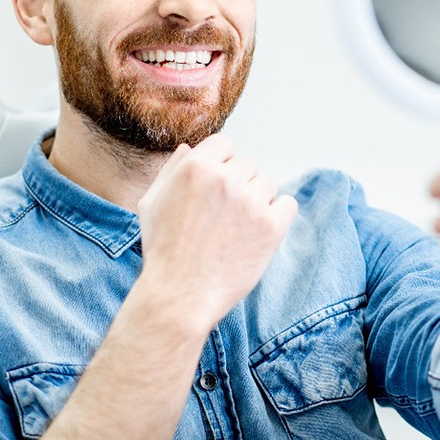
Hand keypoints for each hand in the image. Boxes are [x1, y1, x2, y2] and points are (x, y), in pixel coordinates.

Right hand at [137, 134, 297, 329]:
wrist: (180, 296)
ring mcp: (250, 202)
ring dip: (257, 200)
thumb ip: (172, 170)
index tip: (217, 187)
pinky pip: (287, 204)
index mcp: (196, 167)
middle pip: (248, 164)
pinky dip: (278, 216)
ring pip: (268, 183)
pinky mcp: (272, 226)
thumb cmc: (163, 250)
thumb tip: (190, 148)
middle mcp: (225, 179)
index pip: (225, 143)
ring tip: (237, 228)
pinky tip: (258, 233)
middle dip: (238, 184)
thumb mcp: (152, 202)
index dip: (222, 164)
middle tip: (224, 215)